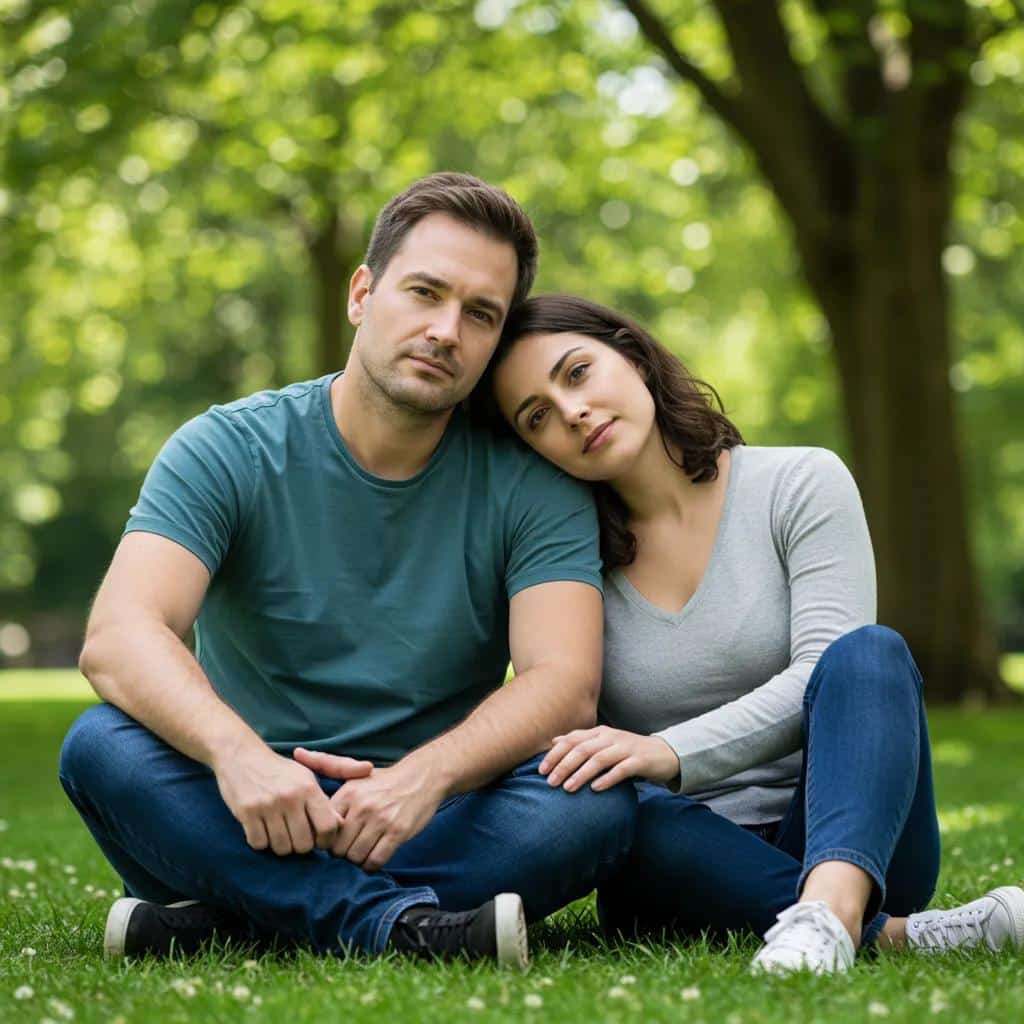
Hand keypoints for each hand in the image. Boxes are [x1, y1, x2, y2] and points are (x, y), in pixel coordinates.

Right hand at [213, 742, 371, 856]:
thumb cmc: (280, 769)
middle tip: (297, 837)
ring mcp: (268, 806)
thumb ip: (340, 770)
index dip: (326, 841)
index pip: (328, 827)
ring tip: (280, 833)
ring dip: (281, 846)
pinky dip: (261, 842)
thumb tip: (369, 769)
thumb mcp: (310, 769)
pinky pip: (259, 844)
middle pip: (304, 844)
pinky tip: (263, 830)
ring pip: (282, 848)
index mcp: (309, 788)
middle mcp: (291, 797)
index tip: (320, 840)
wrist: (241, 756)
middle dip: (301, 846)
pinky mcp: (247, 813)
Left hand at [295, 750, 444, 871]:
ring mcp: (381, 820)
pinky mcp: (398, 832)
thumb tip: (296, 752)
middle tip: (350, 847)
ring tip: (362, 851)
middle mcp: (363, 806)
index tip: (336, 837)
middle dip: (343, 852)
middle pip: (338, 849)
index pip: (325, 830)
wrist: (422, 777)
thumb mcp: (354, 771)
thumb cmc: (383, 780)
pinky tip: (375, 856)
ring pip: (356, 857)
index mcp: (349, 793)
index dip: (328, 838)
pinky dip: (373, 864)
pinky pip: (376, 861)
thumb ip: (325, 764)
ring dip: (358, 859)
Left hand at [539, 726, 678, 791]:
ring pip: (599, 759)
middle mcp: (611, 737)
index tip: (541, 770)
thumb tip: (554, 741)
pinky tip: (595, 789)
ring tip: (568, 788)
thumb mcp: (604, 743)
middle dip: (564, 765)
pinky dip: (607, 778)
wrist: (664, 754)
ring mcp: (626, 748)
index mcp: (600, 732)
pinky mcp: (640, 761)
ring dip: (581, 774)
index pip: (572, 740)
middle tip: (550, 782)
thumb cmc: (628, 751)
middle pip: (583, 749)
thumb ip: (581, 741)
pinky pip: (622, 769)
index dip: (555, 754)